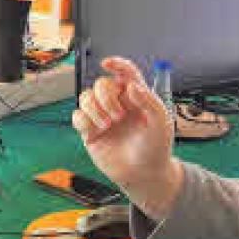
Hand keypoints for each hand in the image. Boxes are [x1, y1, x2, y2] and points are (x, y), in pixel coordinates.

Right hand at [72, 56, 181, 218]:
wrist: (144, 174)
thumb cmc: (156, 148)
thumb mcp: (161, 123)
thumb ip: (149, 101)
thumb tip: (131, 86)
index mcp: (136, 97)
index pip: (125, 73)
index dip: (116, 64)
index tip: (107, 63)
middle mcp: (118, 104)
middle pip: (101, 84)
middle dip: (106, 97)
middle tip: (119, 116)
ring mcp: (102, 117)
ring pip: (86, 97)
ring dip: (95, 109)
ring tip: (108, 125)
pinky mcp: (90, 132)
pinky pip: (77, 116)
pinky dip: (84, 120)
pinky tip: (96, 131)